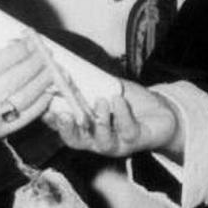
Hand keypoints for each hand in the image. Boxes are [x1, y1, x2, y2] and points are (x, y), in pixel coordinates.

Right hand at [0, 37, 52, 159]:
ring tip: (52, 66)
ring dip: (43, 80)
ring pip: (26, 97)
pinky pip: (26, 117)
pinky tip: (47, 90)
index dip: (19, 50)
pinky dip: (41, 103)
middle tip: (45, 50)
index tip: (29, 39)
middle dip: (35, 61)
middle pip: (17, 77)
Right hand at [44, 79, 182, 160]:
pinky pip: (126, 131)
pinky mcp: (136, 140)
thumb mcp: (107, 90)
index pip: (65, 128)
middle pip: (77, 142)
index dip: (53, 122)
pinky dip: (122, 115)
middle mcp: (98, 140)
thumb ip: (89, 83)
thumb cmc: (129, 102)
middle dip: (68, 129)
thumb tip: (68, 63)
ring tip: (101, 101)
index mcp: (88, 130)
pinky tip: (119, 100)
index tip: (45, 109)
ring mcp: (117, 143)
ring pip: (102, 141)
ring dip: (100, 121)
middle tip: (64, 114)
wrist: (162, 113)